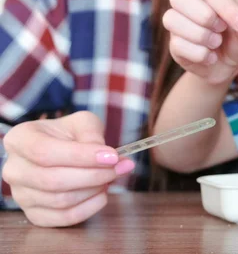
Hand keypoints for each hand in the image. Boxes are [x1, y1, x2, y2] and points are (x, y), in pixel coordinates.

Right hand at [2, 111, 134, 226]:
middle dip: (93, 175)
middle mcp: (14, 169)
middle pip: (53, 180)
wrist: (61, 150)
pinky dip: (89, 208)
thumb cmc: (69, 134)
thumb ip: (92, 134)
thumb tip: (110, 157)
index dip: (81, 156)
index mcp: (20, 139)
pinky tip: (102, 194)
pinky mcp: (34, 214)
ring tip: (111, 177)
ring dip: (93, 190)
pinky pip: (63, 218)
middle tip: (119, 168)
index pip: (45, 152)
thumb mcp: (82, 123)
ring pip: (60, 201)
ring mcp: (21, 195)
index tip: (112, 156)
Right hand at [163, 0, 237, 84]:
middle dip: (204, 16)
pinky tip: (210, 57)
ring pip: (172, 20)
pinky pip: (178, 44)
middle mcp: (189, 1)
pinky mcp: (173, 43)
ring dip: (201, 36)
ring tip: (216, 44)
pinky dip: (200, 55)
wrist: (225, 66)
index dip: (228, 9)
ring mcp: (177, 22)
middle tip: (222, 29)